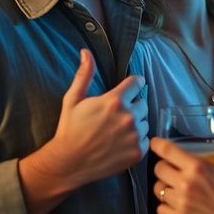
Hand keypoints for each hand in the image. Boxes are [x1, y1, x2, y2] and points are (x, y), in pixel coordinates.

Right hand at [44, 49, 148, 187]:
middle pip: (142, 103)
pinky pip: (145, 140)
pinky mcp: (137, 153)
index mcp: (115, 101)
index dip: (132, 84)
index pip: (137, 83)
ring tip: (117, 130)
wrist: (69, 162)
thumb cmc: (70, 129)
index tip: (128, 89)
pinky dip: (136, 140)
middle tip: (115, 115)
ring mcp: (135, 136)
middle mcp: (128, 117)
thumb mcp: (73, 99)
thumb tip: (86, 52)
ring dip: (135, 123)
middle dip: (132, 106)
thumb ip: (85, 74)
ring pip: (144, 122)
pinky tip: (120, 143)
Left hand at [151, 106, 213, 213]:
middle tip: (174, 166)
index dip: (158, 144)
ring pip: (158, 189)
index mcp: (199, 168)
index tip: (157, 143)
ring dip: (165, 184)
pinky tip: (178, 201)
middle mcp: (187, 186)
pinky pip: (160, 210)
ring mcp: (183, 205)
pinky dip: (165, 205)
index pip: (166, 150)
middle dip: (165, 165)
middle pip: (159, 169)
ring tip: (177, 184)